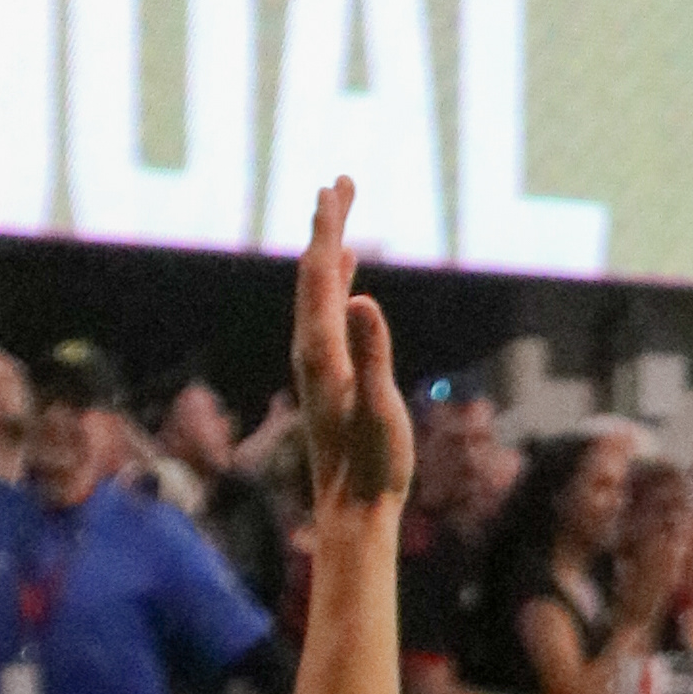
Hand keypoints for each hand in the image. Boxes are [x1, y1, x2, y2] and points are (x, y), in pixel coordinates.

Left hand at [292, 176, 408, 518]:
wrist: (352, 511)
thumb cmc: (372, 467)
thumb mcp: (380, 408)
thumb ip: (374, 354)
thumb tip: (363, 300)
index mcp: (323, 352)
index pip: (322, 277)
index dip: (329, 230)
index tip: (335, 188)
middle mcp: (312, 351)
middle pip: (314, 275)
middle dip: (326, 227)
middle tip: (340, 182)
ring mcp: (319, 363)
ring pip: (319, 293)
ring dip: (330, 251)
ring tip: (340, 215)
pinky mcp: (330, 376)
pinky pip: (330, 315)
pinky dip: (338, 285)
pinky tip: (350, 279)